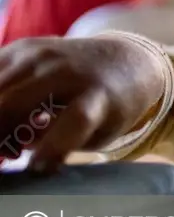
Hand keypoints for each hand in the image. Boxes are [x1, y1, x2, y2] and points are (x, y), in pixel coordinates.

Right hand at [0, 36, 166, 172]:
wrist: (120, 59)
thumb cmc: (109, 106)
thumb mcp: (101, 131)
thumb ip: (63, 143)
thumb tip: (12, 147)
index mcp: (96, 95)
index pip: (75, 119)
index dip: (52, 148)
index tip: (37, 168)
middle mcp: (66, 71)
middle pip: (12, 104)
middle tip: (8, 154)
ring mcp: (39, 55)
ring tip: (9, 137)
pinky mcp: (20, 48)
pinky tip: (7, 115)